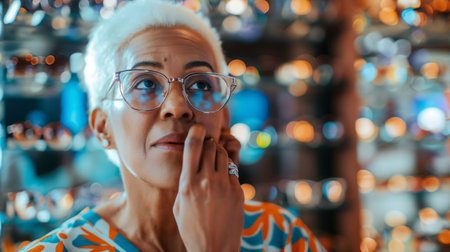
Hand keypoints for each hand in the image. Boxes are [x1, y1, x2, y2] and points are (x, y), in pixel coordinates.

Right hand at [173, 124, 243, 251]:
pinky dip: (227, 169)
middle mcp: (206, 181)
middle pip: (210, 146)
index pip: (193, 147)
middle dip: (208, 143)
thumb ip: (185, 181)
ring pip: (223, 154)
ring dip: (219, 153)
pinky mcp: (238, 191)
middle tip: (207, 147)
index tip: (198, 128)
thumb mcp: (179, 205)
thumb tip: (191, 162)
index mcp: (187, 184)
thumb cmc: (192, 228)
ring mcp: (224, 185)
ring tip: (215, 161)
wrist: (214, 249)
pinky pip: (233, 169)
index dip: (196, 132)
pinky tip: (223, 177)